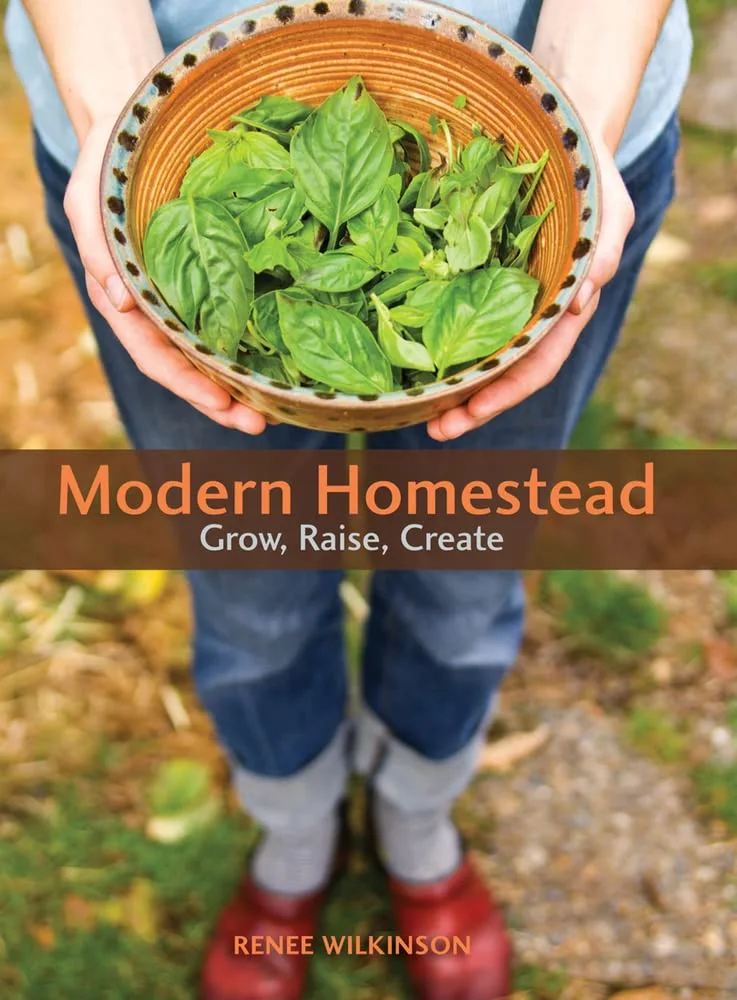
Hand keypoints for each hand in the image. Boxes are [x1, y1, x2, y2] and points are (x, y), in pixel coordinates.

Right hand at [64, 116, 266, 434]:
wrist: (139, 128)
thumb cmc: (110, 164)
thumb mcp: (91, 200)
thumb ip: (100, 251)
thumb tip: (121, 301)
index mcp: (128, 300)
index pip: (157, 356)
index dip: (188, 384)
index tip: (222, 405)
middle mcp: (161, 308)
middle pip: (192, 369)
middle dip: (224, 403)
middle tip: (260, 426)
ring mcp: (190, 296)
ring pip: (216, 354)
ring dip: (244, 386)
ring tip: (278, 411)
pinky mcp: (217, 278)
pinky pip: (237, 318)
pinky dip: (256, 345)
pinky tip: (283, 363)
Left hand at [426, 135, 633, 441]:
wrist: (557, 136)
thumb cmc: (588, 172)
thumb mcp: (606, 205)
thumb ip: (602, 249)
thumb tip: (581, 299)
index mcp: (562, 308)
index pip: (536, 365)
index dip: (505, 394)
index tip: (471, 415)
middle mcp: (528, 313)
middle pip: (499, 372)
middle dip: (469, 406)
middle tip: (434, 429)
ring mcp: (498, 298)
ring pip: (473, 352)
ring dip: (447, 384)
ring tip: (414, 408)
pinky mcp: (471, 277)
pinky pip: (448, 313)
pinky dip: (428, 338)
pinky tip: (402, 354)